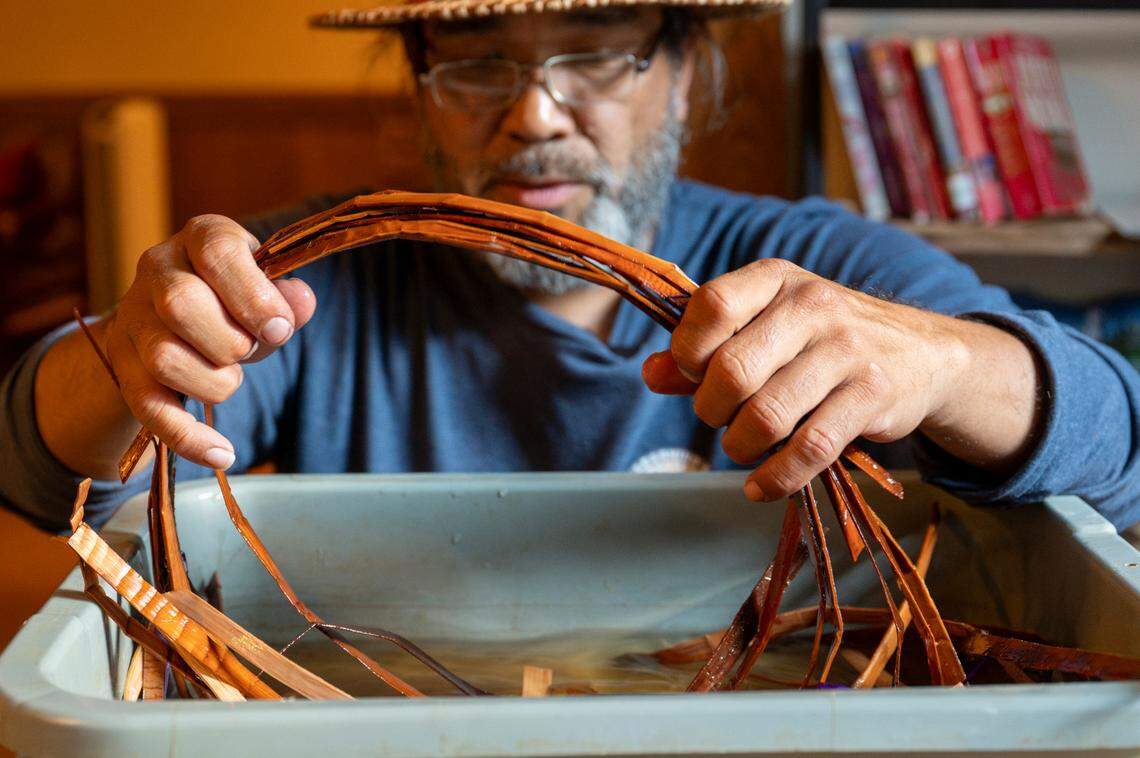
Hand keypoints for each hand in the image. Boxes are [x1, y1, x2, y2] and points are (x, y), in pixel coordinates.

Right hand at [103, 215, 315, 468]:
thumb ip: (287, 297)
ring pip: (166, 357)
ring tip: (230, 378)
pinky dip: (189, 439)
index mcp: (201, 238)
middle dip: (231, 341)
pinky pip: (150, 410)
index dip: (254, 295)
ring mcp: (133, 320)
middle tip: (250, 351)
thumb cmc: (236, 300)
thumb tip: (300, 302)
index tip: (278, 329)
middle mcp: (157, 271)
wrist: (173, 321)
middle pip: (181, 305)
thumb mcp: (266, 290)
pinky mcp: (126, 370)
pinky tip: (222, 454)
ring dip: (216, 382)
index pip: (217, 252)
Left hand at [642, 259, 969, 501]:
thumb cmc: (822, 340)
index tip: (692, 374)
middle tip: (720, 418)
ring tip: (741, 447)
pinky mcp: (872, 397)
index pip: (711, 306)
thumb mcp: (765, 326)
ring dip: (740, 445)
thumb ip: (704, 349)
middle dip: (710, 408)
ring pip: (767, 415)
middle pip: (732, 371)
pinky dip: (776, 477)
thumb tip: (651, 373)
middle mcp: (813, 306)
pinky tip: (761, 486)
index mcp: (776, 279)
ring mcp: (847, 350)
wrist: (921, 353)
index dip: (687, 350)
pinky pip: (810, 449)